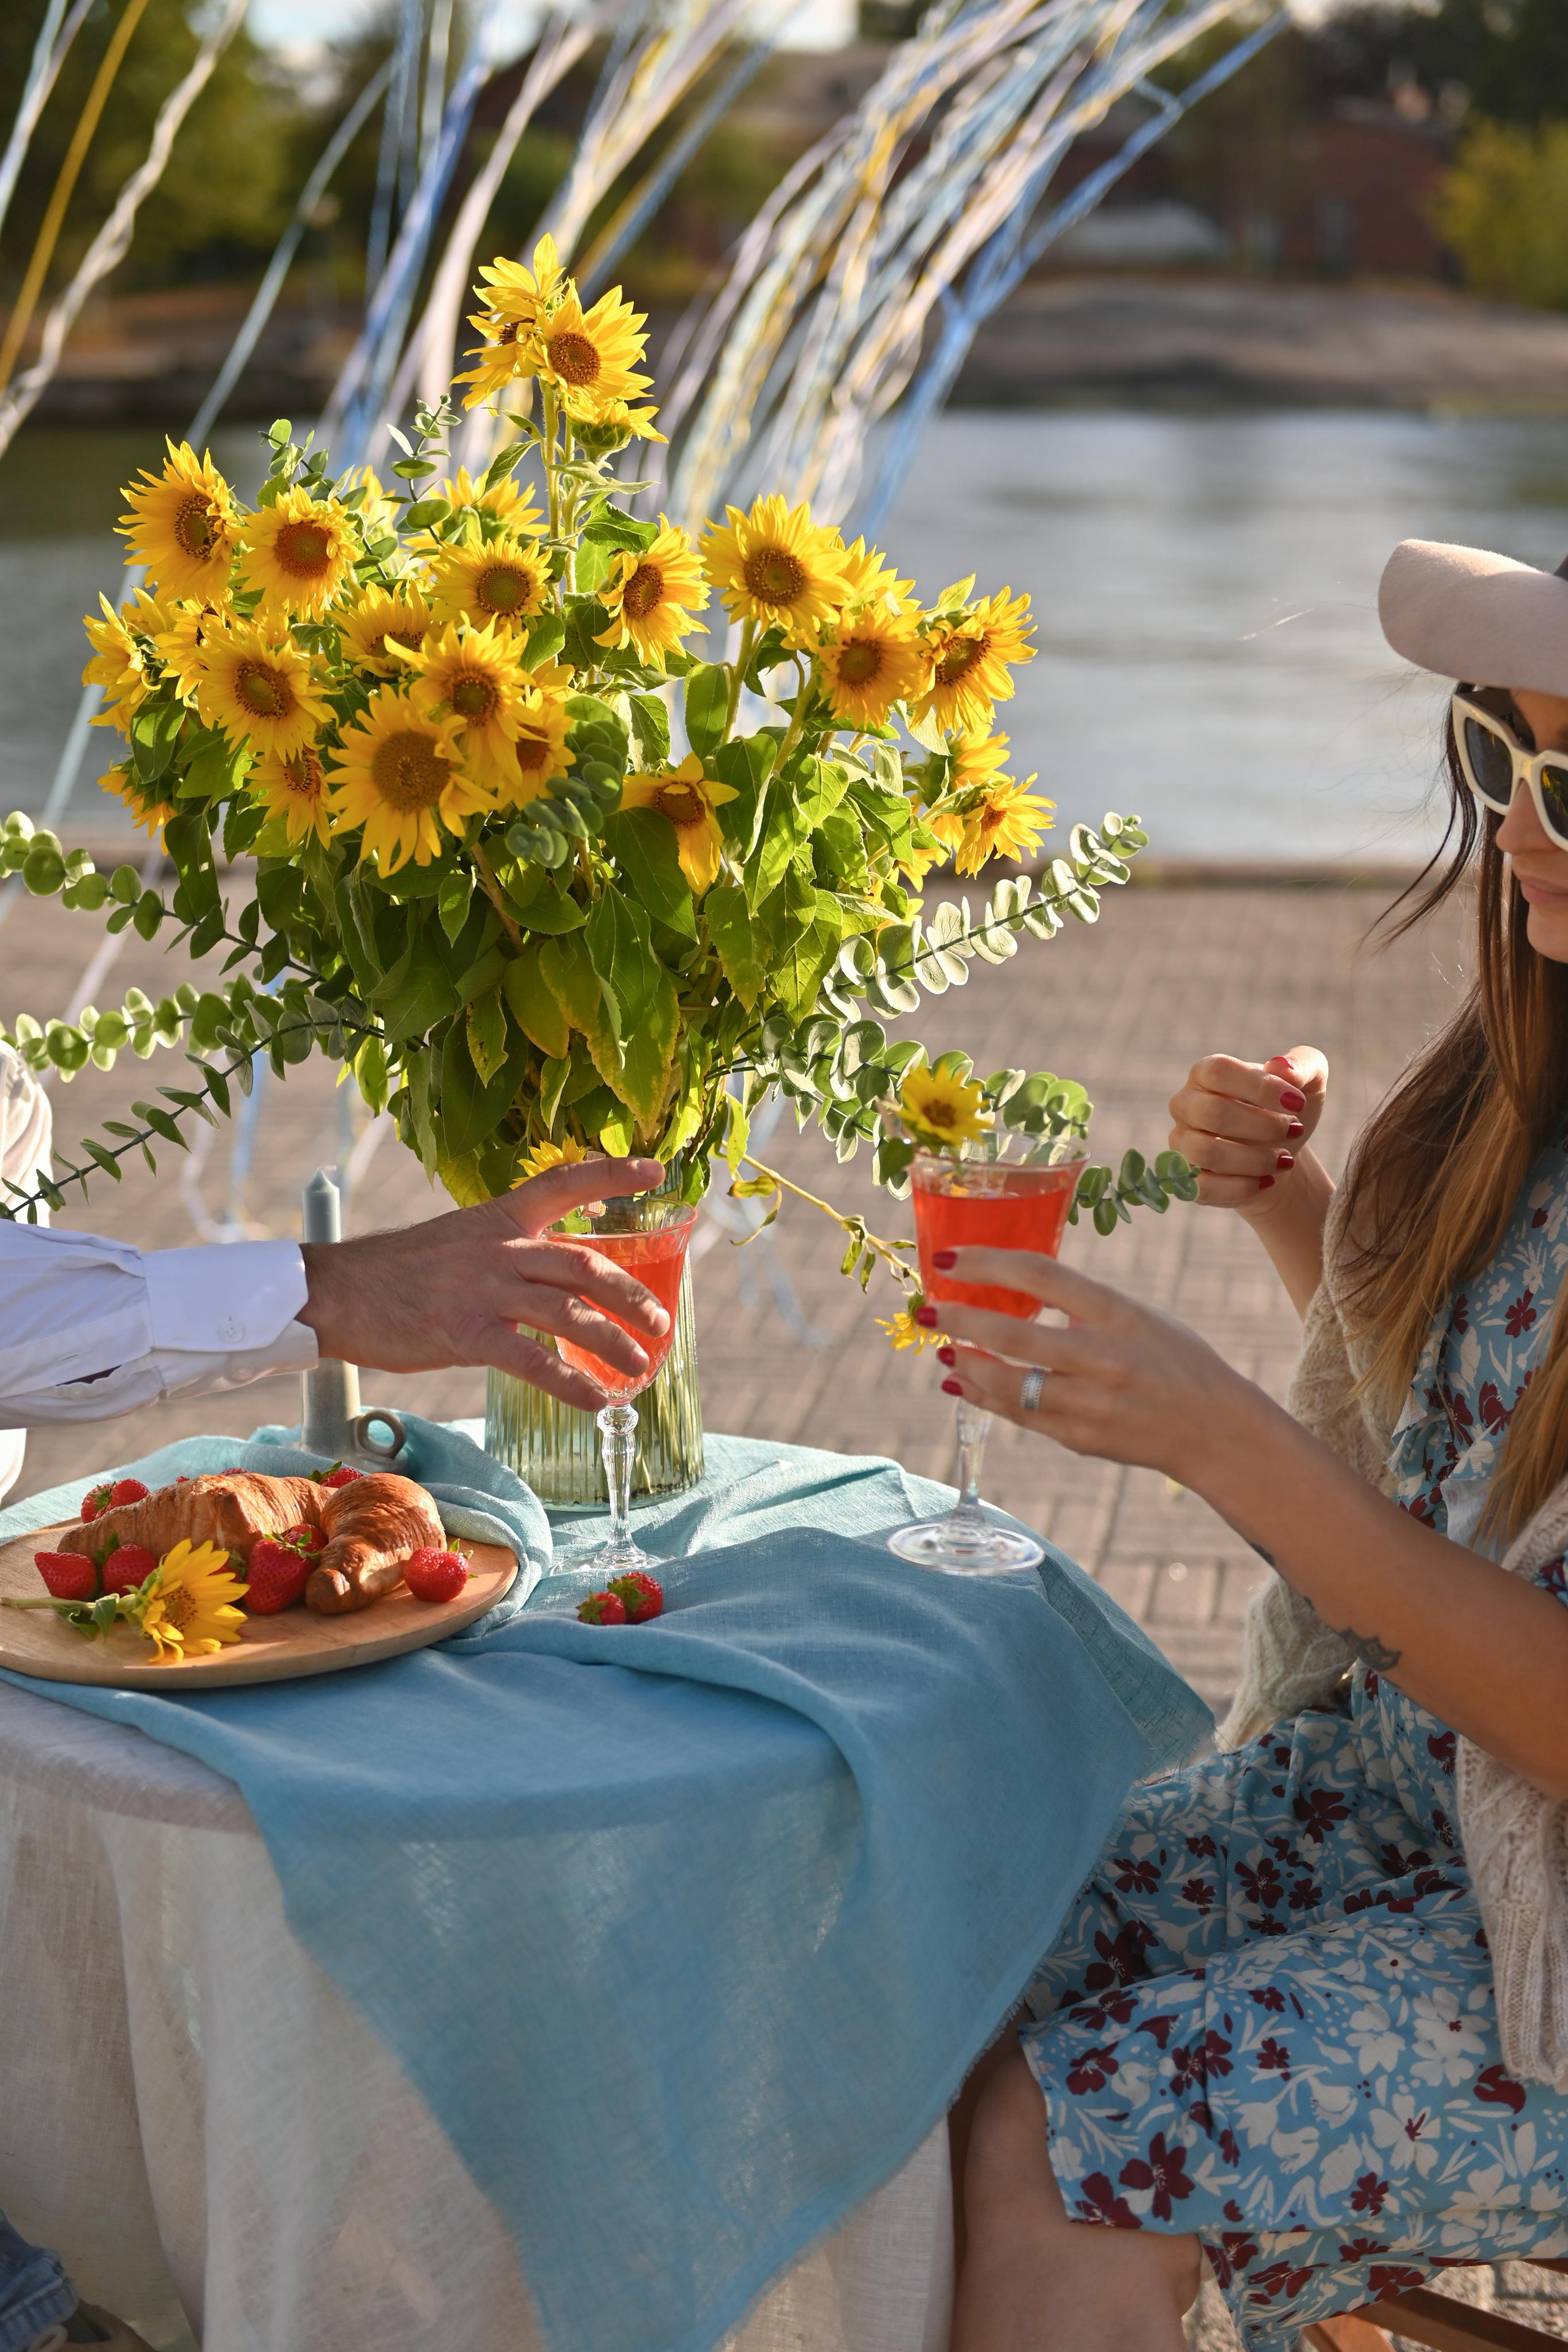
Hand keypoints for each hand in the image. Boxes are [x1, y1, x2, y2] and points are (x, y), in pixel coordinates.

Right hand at [299, 1157, 671, 1410]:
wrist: (336, 1292)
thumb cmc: (397, 1272)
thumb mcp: (458, 1241)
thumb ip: (505, 1252)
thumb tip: (551, 1277)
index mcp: (499, 1218)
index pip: (563, 1182)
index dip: (611, 1174)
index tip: (654, 1170)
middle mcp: (499, 1248)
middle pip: (583, 1264)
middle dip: (630, 1294)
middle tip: (660, 1322)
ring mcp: (484, 1290)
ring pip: (567, 1312)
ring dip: (612, 1341)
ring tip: (639, 1365)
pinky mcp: (466, 1332)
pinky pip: (532, 1360)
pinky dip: (569, 1382)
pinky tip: (595, 1401)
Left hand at [932, 1249, 1247, 1482]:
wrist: (1216, 1431)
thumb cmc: (1175, 1362)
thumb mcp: (1138, 1318)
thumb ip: (1081, 1307)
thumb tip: (1010, 1292)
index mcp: (1119, 1314)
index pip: (1041, 1276)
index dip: (988, 1263)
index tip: (947, 1257)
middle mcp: (1103, 1358)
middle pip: (1013, 1335)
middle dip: (959, 1321)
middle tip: (926, 1310)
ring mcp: (1090, 1404)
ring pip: (1007, 1385)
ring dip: (966, 1365)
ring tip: (945, 1348)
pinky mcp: (1079, 1439)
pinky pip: (1019, 1416)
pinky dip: (985, 1396)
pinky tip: (965, 1381)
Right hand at [1167, 1046, 1327, 1213]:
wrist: (1281, 1155)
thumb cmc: (1288, 1112)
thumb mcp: (1309, 1084)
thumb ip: (1303, 1064)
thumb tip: (1280, 1067)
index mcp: (1206, 1073)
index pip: (1220, 1072)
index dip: (1260, 1087)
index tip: (1297, 1103)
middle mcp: (1185, 1105)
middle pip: (1213, 1112)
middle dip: (1263, 1126)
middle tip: (1295, 1130)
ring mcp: (1182, 1143)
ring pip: (1207, 1152)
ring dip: (1255, 1159)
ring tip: (1285, 1160)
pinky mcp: (1186, 1179)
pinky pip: (1203, 1187)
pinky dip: (1242, 1187)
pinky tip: (1267, 1181)